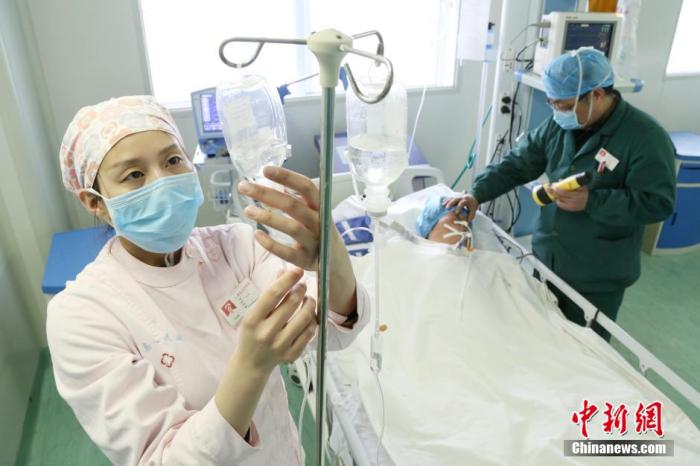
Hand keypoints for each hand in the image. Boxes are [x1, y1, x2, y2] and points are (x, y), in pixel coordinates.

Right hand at [236, 268, 316, 372]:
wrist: (251, 363)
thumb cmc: (252, 333)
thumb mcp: (253, 312)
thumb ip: (269, 293)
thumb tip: (284, 271)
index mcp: (253, 320)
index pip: (274, 294)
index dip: (288, 279)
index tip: (298, 271)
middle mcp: (266, 333)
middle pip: (292, 303)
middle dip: (301, 290)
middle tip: (303, 285)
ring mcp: (280, 346)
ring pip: (305, 318)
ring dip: (310, 304)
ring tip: (308, 299)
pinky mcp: (291, 355)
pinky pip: (310, 333)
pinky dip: (312, 321)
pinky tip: (309, 316)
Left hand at [239, 166, 357, 315]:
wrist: (336, 261)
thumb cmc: (318, 230)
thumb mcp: (312, 212)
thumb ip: (295, 199)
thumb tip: (270, 181)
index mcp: (320, 206)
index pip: (306, 186)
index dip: (287, 177)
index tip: (265, 169)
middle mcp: (319, 222)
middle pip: (293, 205)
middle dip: (266, 194)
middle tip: (244, 186)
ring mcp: (314, 242)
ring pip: (291, 228)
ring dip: (267, 218)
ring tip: (247, 210)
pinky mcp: (306, 260)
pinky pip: (287, 253)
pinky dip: (271, 244)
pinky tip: (257, 235)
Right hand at [443, 194, 478, 221]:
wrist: (473, 197)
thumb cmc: (472, 205)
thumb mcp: (474, 210)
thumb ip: (471, 215)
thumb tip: (468, 220)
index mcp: (466, 200)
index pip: (462, 203)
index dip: (459, 207)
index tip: (456, 213)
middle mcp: (462, 197)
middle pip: (455, 198)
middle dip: (451, 203)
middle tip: (447, 208)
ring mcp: (458, 196)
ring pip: (451, 197)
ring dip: (447, 201)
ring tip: (443, 206)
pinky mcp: (455, 196)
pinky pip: (450, 197)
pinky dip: (446, 200)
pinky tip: (443, 204)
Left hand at [549, 185, 588, 211]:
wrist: (590, 202)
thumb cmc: (585, 192)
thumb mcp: (581, 186)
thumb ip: (572, 183)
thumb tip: (560, 180)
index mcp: (576, 195)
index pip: (564, 193)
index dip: (557, 189)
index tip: (553, 185)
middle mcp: (573, 201)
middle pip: (560, 197)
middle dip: (553, 192)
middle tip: (548, 188)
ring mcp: (571, 206)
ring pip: (560, 201)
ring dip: (555, 197)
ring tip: (553, 192)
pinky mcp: (570, 209)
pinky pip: (561, 206)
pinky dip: (558, 201)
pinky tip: (557, 198)